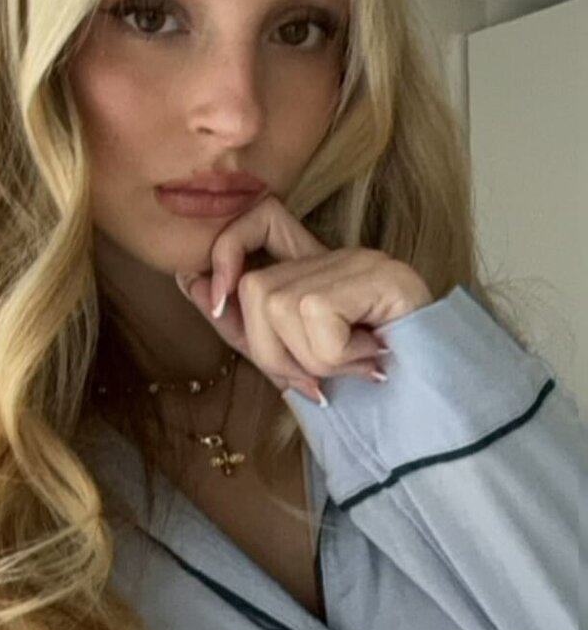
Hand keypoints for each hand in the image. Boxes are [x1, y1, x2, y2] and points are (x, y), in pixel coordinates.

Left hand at [174, 194, 433, 403]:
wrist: (440, 411)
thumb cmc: (369, 391)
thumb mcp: (293, 360)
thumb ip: (245, 326)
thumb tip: (188, 281)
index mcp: (317, 269)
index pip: (258, 218)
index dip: (226, 253)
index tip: (215, 305)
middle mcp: (338, 255)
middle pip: (254, 288)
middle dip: (271, 352)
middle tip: (316, 379)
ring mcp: (362, 262)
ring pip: (279, 305)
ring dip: (309, 359)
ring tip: (351, 366)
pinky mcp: (383, 277)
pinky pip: (316, 315)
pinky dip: (334, 356)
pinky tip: (370, 360)